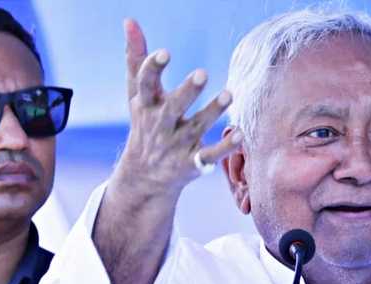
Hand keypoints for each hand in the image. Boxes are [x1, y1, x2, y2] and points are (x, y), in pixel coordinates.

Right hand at [113, 19, 241, 198]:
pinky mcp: (193, 163)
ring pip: (196, 127)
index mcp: (146, 105)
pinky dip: (225, 147)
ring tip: (229, 93)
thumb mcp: (137, 94)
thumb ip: (136, 58)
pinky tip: (240, 133)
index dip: (153, 69)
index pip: (145, 84)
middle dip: (187, 91)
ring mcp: (177, 145)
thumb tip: (129, 20)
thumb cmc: (145, 123)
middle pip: (173, 107)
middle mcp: (161, 124)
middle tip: (202, 73)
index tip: (165, 52)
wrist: (144, 176)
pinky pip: (209, 155)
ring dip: (213, 111)